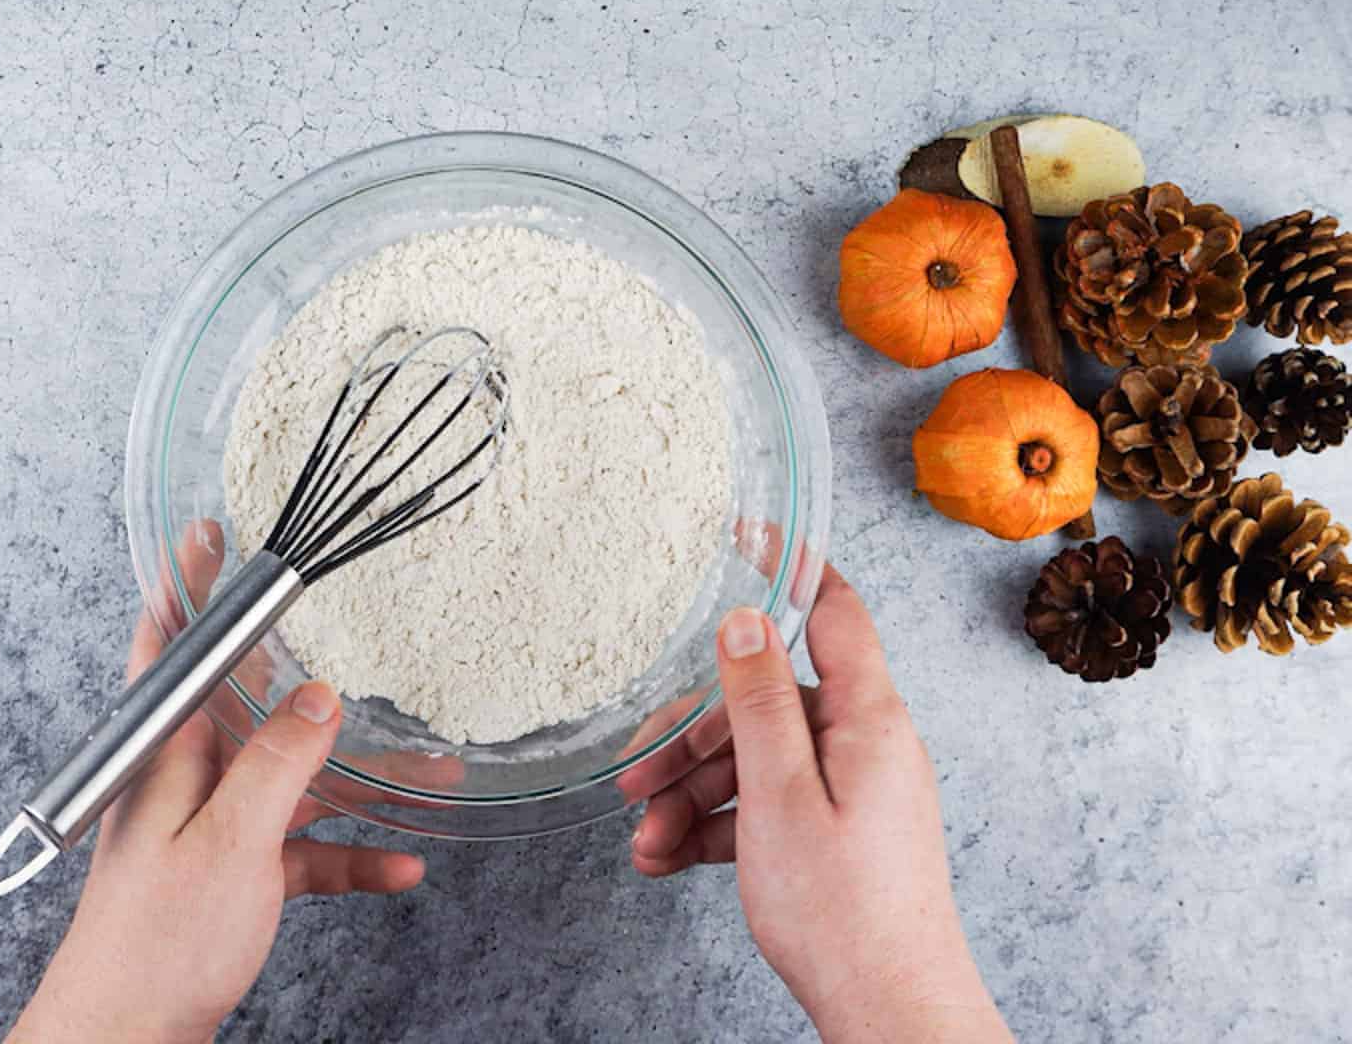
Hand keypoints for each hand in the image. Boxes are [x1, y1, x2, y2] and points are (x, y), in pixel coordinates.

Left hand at [9, 522, 425, 1043]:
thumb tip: (320, 698)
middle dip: (310, 677)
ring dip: (357, 780)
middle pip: (251, 707)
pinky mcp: (234, 875)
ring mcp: (212, 828)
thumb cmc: (153, 945)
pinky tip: (399, 866)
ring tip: (427, 768)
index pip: (171, 646)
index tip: (208, 535)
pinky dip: (350, 854)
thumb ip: (277, 764)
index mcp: (166, 755)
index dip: (188, 585)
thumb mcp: (231, 844)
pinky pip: (302, 847)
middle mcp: (187, 781)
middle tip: (345, 630)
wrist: (124, 1039)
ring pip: (294, 780)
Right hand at [630, 566, 1011, 1043]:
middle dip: (693, 736)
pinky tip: (671, 858)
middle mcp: (867, 745)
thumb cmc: (845, 915)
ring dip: (692, 794)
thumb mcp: (778, 796)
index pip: (832, 610)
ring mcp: (854, 790)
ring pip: (758, 761)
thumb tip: (748, 621)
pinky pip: (767, 806)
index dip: (788, 564)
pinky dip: (717, 826)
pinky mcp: (838, 831)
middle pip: (768, 700)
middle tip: (636, 770)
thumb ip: (758, 703)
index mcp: (868, 720)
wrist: (889, 1012)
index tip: (746, 530)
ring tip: (647, 838)